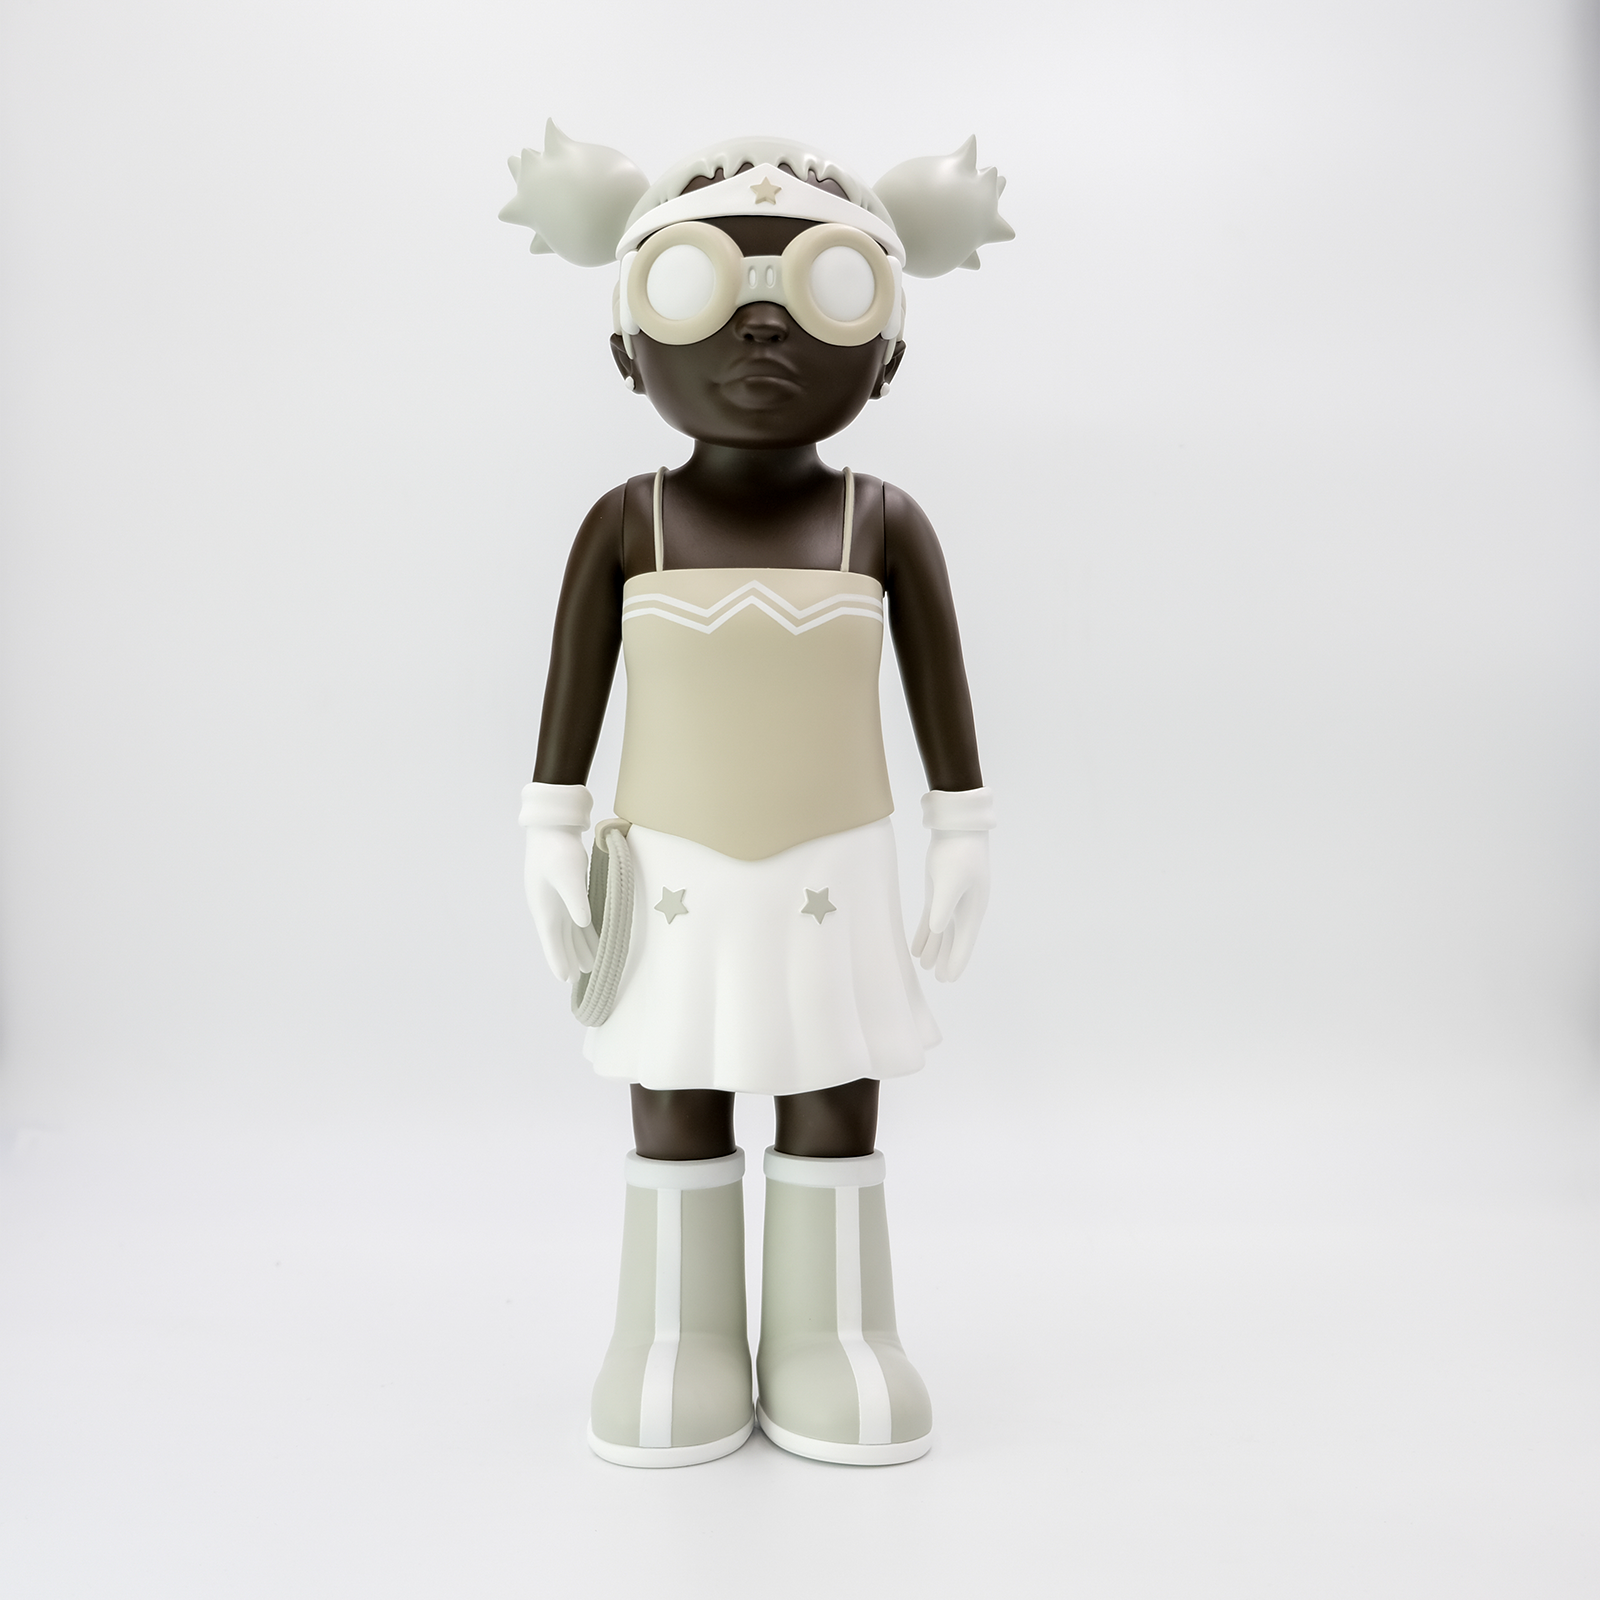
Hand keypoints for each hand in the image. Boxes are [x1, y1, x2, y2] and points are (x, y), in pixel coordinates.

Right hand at [524, 825, 598, 981]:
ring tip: (590, 965)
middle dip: (569, 958)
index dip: (558, 960)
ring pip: (568, 930)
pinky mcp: (564, 889)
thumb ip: (576, 900)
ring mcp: (555, 898)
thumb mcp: (569, 874)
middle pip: (559, 939)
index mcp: (545, 906)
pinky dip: (582, 930)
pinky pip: (574, 917)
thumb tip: (582, 924)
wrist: (552, 825)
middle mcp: (548, 907)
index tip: (565, 979)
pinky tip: (591, 935)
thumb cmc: (557, 849)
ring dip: (578, 946)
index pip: (552, 940)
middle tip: (579, 980)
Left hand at [911, 830, 989, 981]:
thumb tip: (940, 930)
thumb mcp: (950, 880)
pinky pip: (932, 917)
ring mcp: (951, 899)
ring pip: (943, 931)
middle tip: (940, 980)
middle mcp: (964, 908)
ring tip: (925, 966)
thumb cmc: (958, 854)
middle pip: (955, 940)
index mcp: (972, 908)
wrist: (957, 828)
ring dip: (935, 948)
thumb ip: (943, 907)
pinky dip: (926, 932)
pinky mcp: (938, 890)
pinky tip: (918, 945)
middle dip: (947, 959)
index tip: (950, 979)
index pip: (964, 941)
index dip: (957, 961)